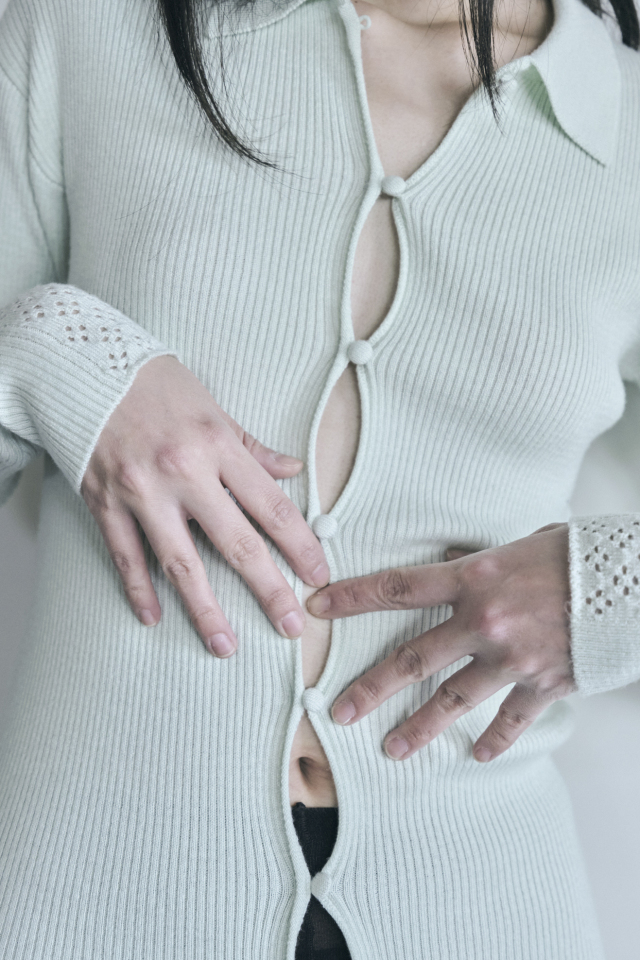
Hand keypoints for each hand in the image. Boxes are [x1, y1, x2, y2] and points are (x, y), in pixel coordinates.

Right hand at [81, 355, 329, 656]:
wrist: (85, 367)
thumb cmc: (155, 384)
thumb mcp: (214, 407)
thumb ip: (252, 448)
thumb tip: (293, 473)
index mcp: (217, 445)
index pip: (271, 506)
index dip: (300, 545)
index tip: (319, 575)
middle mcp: (183, 472)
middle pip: (236, 543)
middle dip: (268, 589)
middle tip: (292, 626)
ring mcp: (141, 491)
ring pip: (180, 563)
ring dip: (205, 609)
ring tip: (225, 645)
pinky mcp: (104, 502)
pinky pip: (125, 556)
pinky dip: (139, 590)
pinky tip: (154, 618)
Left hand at [306, 524, 575, 761]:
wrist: (634, 584)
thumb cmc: (577, 555)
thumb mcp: (521, 544)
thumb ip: (480, 560)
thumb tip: (453, 561)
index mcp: (474, 578)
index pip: (398, 588)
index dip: (354, 597)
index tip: (318, 607)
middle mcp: (484, 621)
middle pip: (413, 658)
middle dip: (371, 687)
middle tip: (338, 711)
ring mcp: (513, 658)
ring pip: (453, 699)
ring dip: (420, 727)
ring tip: (391, 748)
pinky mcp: (544, 684)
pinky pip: (511, 719)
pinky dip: (495, 739)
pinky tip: (479, 754)